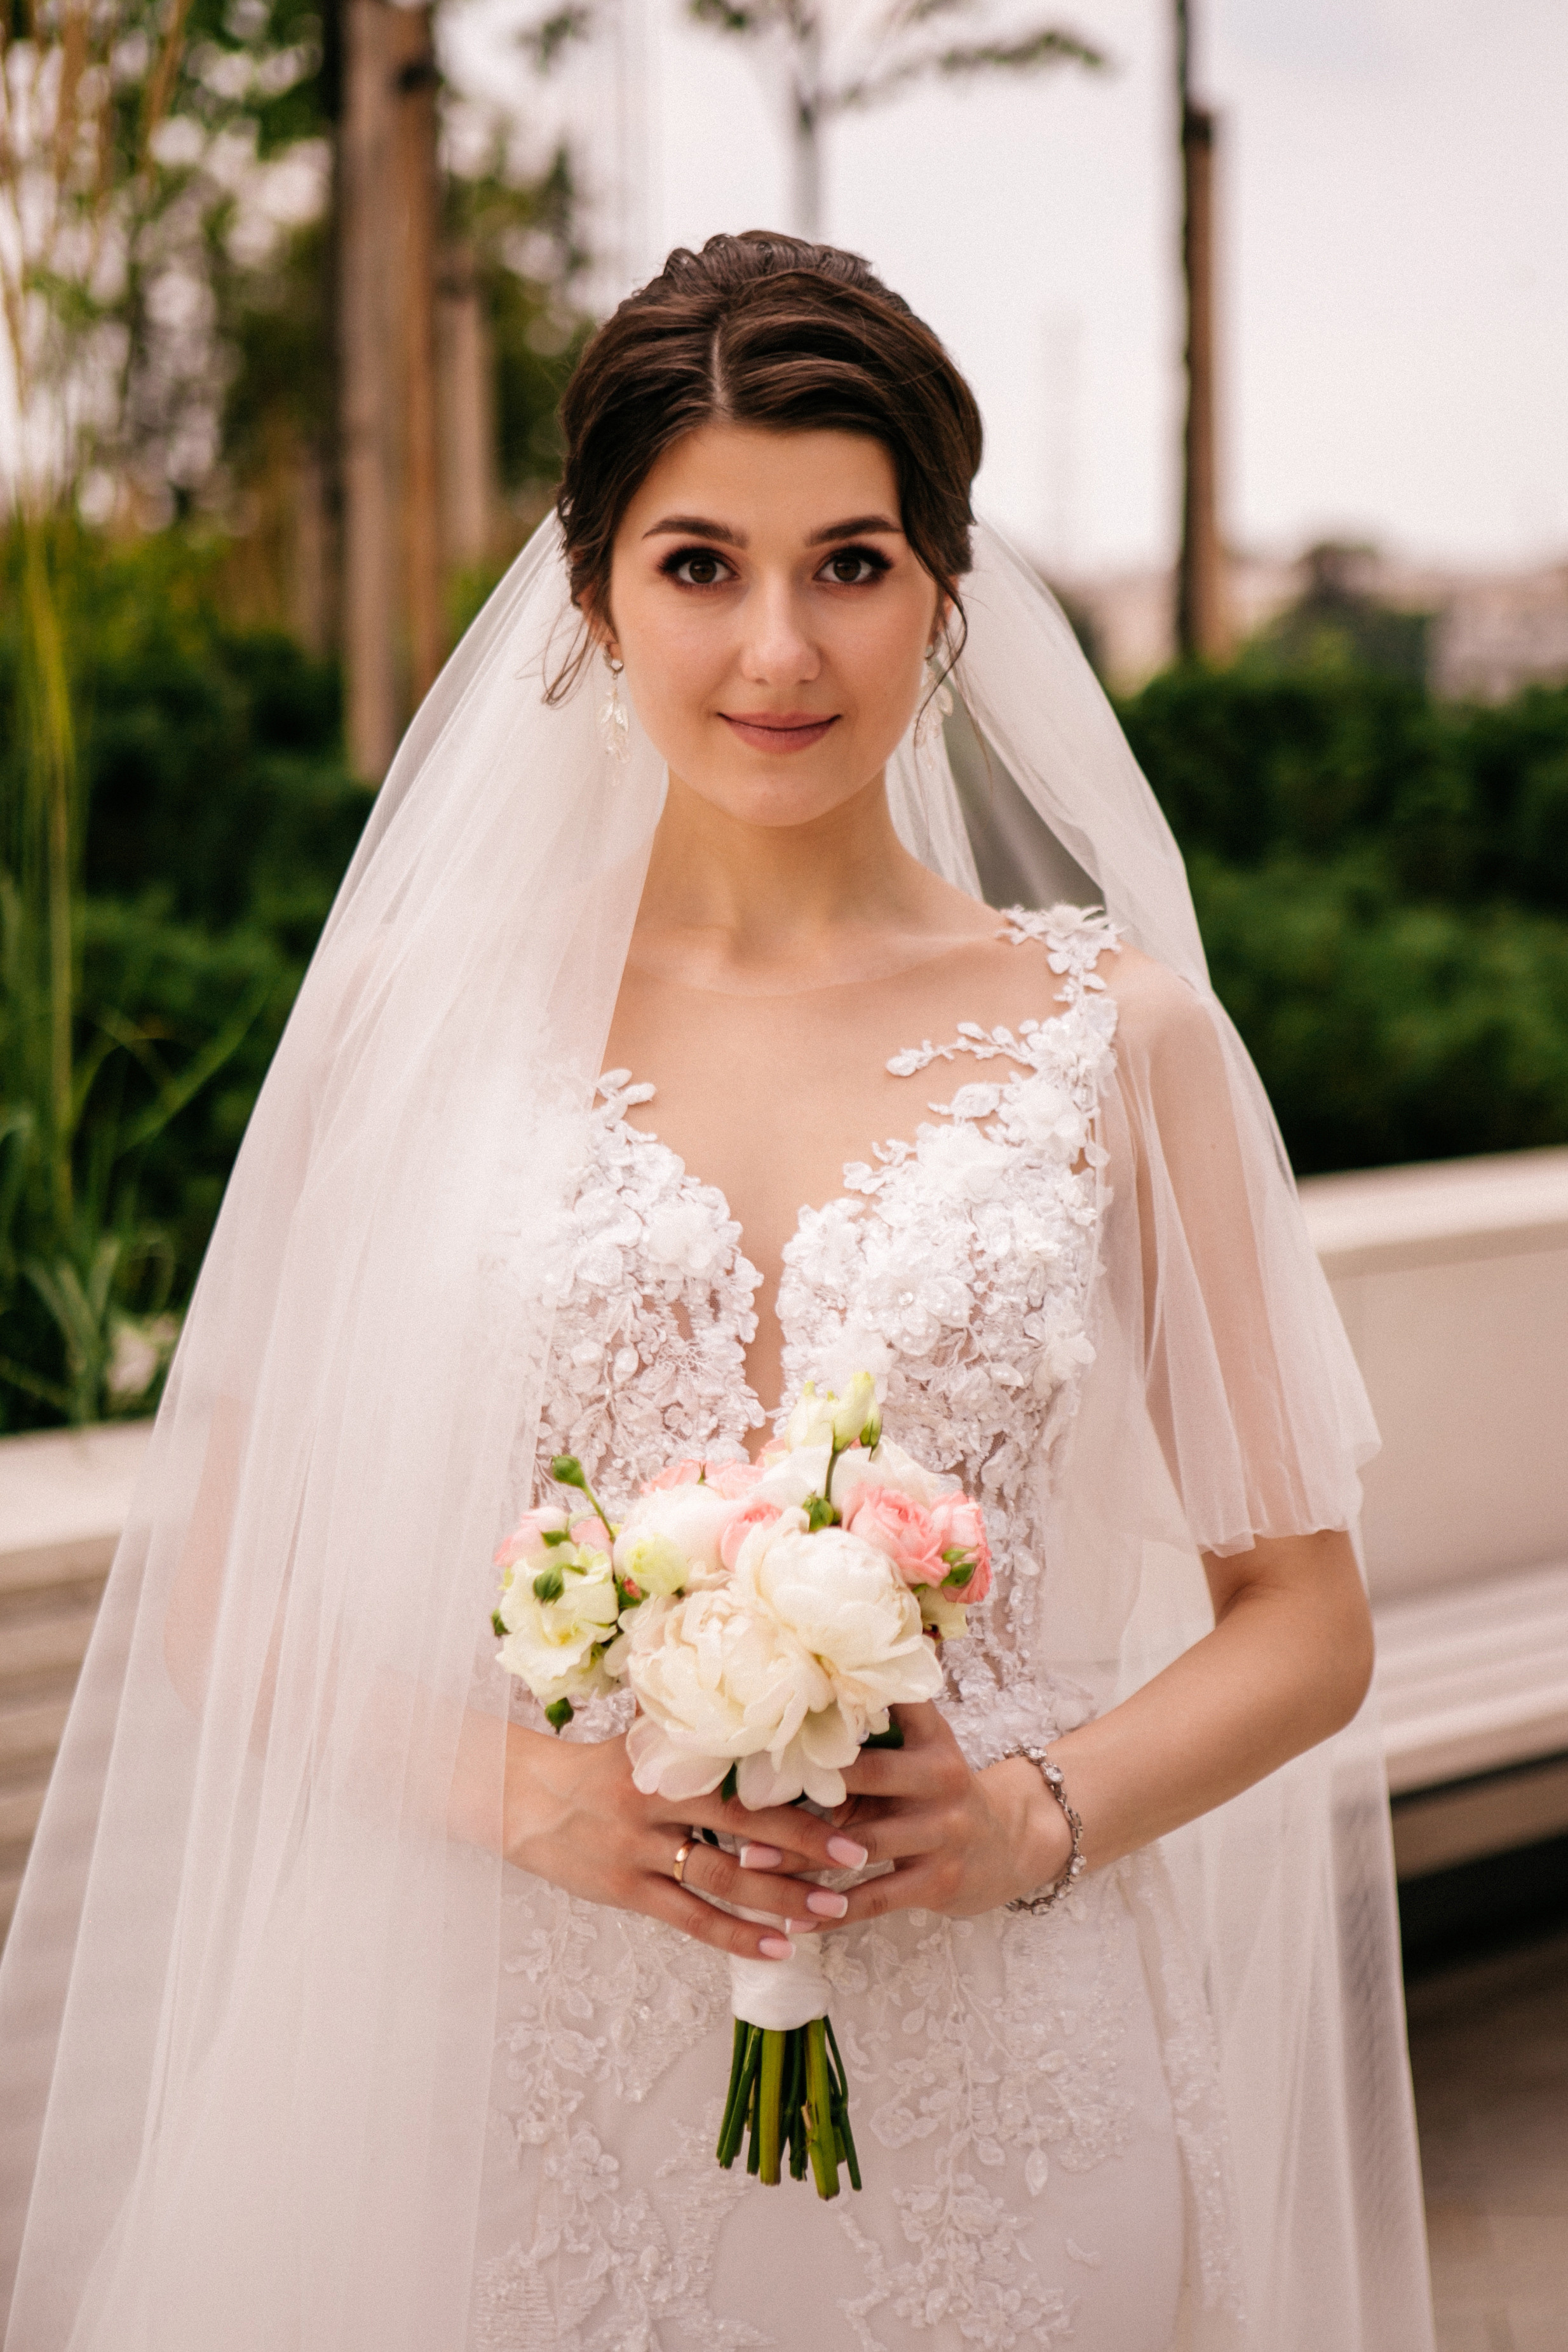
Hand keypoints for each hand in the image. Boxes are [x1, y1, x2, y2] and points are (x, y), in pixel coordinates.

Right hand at [502, 1722, 875, 1963]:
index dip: (792, 1787)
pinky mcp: (628, 1891)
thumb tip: (756, 1708)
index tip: (847, 1794)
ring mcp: (641, 1851)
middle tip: (858, 1856)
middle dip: (804, 1844)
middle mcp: (657, 1804)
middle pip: (741, 1827)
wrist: (521, 1799)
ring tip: (832, 1910)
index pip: (741, 1774)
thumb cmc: (593, 1765)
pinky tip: (779, 1948)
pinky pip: (691, 1920)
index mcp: (666, 1761)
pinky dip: (737, 1936)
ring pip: (723, 1879)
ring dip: (781, 1898)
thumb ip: (693, 1731)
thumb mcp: (641, 1740)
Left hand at [762, 1703, 1073, 1924]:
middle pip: (868, 1775)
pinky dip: (831, 1913)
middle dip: (806, 1784)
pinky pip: (876, 1899)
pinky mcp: (939, 1881)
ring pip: (861, 1844)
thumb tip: (785, 1739)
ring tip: (749, 1862)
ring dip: (800, 1857)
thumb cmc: (936, 1793)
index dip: (838, 1705)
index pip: (888, 1708)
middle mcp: (940, 1777)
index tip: (781, 1710)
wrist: (1008, 1845)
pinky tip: (793, 1920)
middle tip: (747, 1793)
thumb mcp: (919, 1753)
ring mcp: (942, 1832)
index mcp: (930, 1738)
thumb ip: (867, 1742)